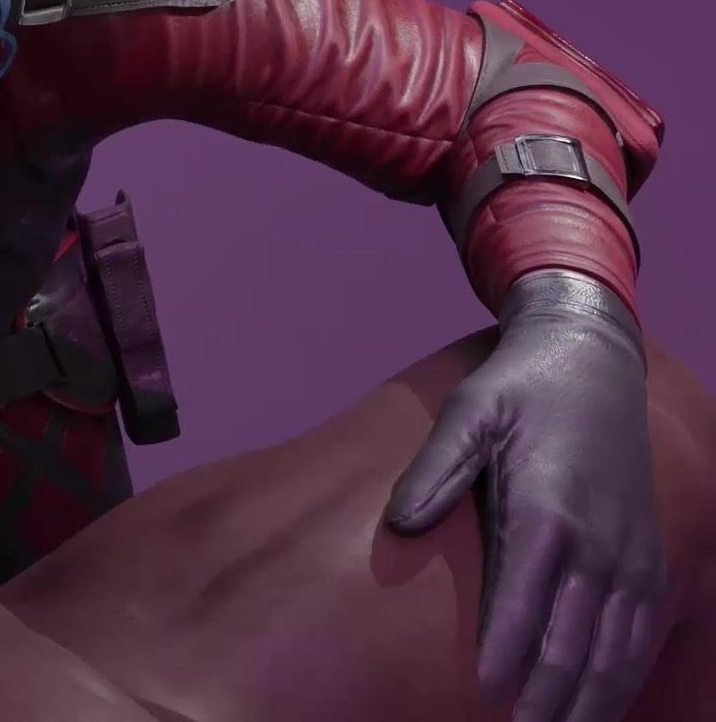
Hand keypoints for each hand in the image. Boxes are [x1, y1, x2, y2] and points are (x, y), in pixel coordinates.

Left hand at [385, 271, 664, 721]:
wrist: (594, 361)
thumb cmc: (519, 389)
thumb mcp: (469, 412)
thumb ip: (435, 469)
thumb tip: (398, 524)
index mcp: (547, 510)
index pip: (524, 603)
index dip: (505, 656)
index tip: (484, 696)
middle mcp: (597, 541)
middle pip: (573, 642)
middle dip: (546, 698)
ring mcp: (630, 553)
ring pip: (615, 649)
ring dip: (588, 700)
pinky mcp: (649, 557)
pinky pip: (643, 632)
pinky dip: (624, 676)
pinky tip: (599, 706)